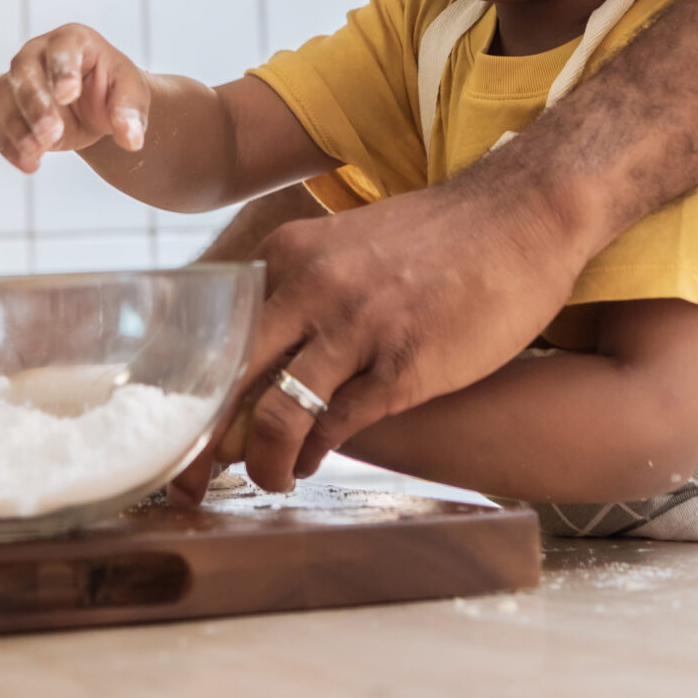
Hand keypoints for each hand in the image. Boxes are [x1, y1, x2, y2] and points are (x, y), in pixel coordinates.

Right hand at [0, 24, 149, 174]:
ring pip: (4, 96)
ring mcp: (18, 81)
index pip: (62, 47)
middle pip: (24, 71)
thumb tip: (131, 139)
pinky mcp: (9, 110)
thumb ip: (131, 113)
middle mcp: (38, 54)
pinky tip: (29, 164)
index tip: (68, 95)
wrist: (98, 107)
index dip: (63, 69)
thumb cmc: (113, 90)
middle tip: (52, 133)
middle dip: (35, 104)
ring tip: (37, 152)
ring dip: (18, 127)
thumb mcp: (132, 95)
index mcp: (72, 40)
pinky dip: (9, 147)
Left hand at [167, 170, 589, 500]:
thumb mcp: (348, 244)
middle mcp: (312, 288)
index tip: (175, 435)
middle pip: (227, 379)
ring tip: (270, 480)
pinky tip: (313, 463)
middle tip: (189, 485)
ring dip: (262, 463)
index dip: (188, 394)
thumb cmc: (439, 238)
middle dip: (200, 443)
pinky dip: (314, 454)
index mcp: (290, 255)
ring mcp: (357, 327)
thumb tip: (259, 353)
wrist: (522, 213)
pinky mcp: (405, 366)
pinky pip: (337, 427)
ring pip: (275, 413)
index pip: (217, 336)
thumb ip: (302, 289)